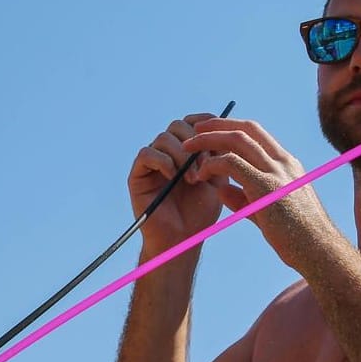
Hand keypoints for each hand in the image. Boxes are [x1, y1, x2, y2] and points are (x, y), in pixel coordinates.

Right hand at [129, 115, 225, 251]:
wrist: (182, 239)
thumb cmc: (200, 213)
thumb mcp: (218, 180)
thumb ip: (219, 156)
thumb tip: (222, 131)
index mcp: (187, 151)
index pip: (193, 122)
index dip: (205, 124)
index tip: (218, 139)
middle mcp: (168, 152)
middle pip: (178, 125)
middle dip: (195, 142)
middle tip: (206, 167)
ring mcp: (152, 162)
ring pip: (164, 138)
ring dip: (181, 155)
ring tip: (192, 179)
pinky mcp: (138, 174)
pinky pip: (147, 153)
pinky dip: (163, 161)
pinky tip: (174, 177)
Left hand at [181, 117, 333, 269]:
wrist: (320, 252)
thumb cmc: (297, 237)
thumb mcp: (269, 211)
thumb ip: (245, 198)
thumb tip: (221, 190)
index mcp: (287, 165)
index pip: (256, 134)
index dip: (230, 127)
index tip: (209, 131)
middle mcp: (284, 162)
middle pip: (245, 129)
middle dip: (217, 125)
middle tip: (193, 129)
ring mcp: (277, 172)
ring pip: (237, 140)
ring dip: (209, 140)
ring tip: (188, 148)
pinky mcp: (266, 187)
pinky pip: (232, 163)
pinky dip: (212, 164)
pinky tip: (201, 174)